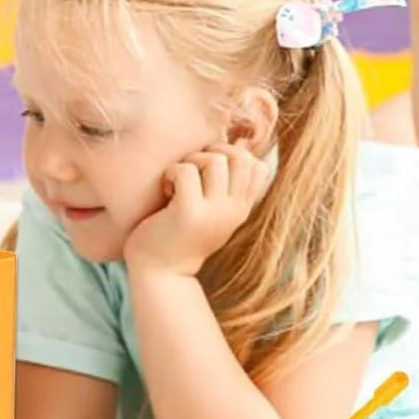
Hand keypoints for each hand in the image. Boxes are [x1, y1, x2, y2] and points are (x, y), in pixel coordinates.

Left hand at [124, 142, 271, 276]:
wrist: (160, 274)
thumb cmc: (178, 234)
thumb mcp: (211, 211)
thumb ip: (223, 186)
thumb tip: (232, 145)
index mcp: (241, 208)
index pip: (259, 165)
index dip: (232, 155)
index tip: (208, 170)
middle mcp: (234, 210)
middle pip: (240, 156)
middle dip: (212, 151)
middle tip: (191, 170)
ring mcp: (214, 213)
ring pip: (214, 160)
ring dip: (190, 161)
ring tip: (177, 181)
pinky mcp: (189, 214)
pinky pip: (186, 171)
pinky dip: (171, 172)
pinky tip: (166, 191)